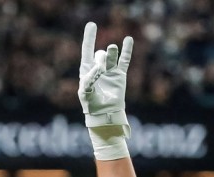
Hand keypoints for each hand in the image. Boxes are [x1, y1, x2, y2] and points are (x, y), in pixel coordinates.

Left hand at [78, 22, 133, 146]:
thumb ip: (90, 78)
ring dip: (111, 52)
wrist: (104, 114)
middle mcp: (98, 68)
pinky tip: (128, 39)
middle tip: (102, 68)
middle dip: (101, 58)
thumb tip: (100, 66)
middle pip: (100, 54)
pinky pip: (125, 60)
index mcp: (86, 71)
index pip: (87, 51)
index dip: (89, 38)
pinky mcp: (120, 75)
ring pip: (111, 55)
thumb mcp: (86, 92)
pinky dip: (127, 50)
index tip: (92, 25)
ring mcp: (110, 71)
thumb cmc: (91, 105)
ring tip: (112, 50)